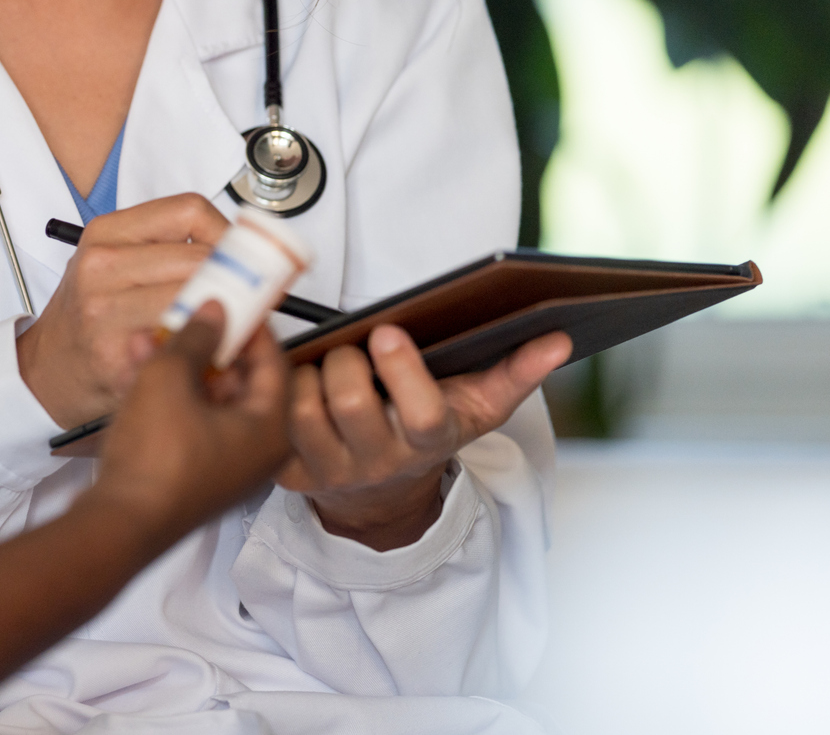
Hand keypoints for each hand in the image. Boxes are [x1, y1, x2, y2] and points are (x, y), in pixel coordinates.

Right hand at [16, 193, 228, 426]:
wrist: (47, 369)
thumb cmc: (88, 316)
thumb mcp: (115, 265)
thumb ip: (167, 251)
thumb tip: (244, 253)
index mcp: (106, 233)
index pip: (189, 210)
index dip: (227, 234)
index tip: (242, 257)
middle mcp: (101, 265)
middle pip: (198, 257)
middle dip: (236, 280)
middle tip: (253, 299)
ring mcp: (104, 309)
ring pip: (194, 300)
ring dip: (225, 317)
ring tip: (228, 328)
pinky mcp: (115, 354)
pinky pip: (181, 344)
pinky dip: (204, 350)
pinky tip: (201, 354)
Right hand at [81, 303, 292, 548]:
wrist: (120, 522)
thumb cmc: (156, 459)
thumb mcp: (171, 377)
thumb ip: (196, 337)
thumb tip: (214, 312)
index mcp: (270, 430)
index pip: (275, 361)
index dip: (251, 325)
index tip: (232, 300)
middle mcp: (256, 451)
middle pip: (242, 381)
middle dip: (208, 344)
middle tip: (190, 315)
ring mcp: (224, 465)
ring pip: (210, 400)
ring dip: (182, 366)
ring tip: (153, 337)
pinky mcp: (193, 474)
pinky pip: (190, 422)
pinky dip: (171, 396)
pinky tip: (140, 368)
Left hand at [280, 326, 571, 550]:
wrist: (381, 498)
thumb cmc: (426, 431)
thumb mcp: (476, 409)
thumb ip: (516, 372)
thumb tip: (559, 339)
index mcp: (427, 442)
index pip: (421, 415)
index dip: (403, 372)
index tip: (389, 332)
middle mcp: (378, 462)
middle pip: (351, 402)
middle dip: (346, 359)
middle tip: (351, 346)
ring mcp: (331, 471)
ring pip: (301, 410)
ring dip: (307, 374)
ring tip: (323, 364)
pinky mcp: (289, 474)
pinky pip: (270, 425)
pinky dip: (275, 391)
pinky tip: (291, 378)